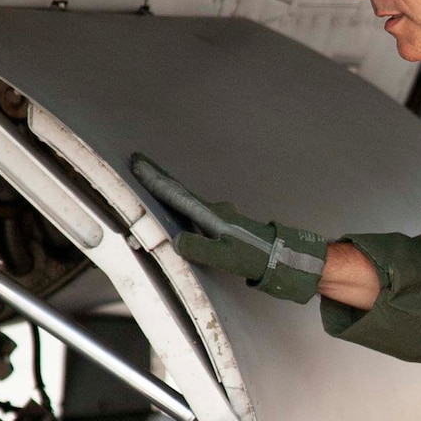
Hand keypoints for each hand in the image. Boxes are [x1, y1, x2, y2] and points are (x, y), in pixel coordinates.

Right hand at [130, 153, 327, 304]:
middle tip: (140, 163)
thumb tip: (176, 240)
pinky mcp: (227, 224)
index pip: (177, 194)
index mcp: (211, 215)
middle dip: (159, 178)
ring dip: (171, 191)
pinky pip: (198, 210)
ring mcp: (222, 216)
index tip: (137, 164)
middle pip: (181, 191)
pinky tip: (182, 209)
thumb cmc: (255, 257)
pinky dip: (184, 204)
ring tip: (155, 183)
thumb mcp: (225, 257)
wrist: (283, 257)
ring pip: (189, 199)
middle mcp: (215, 211)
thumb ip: (200, 248)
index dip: (155, 180)